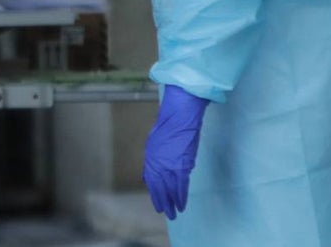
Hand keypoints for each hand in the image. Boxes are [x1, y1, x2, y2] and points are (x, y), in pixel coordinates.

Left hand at [142, 84, 208, 219]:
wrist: (179, 117)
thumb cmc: (167, 127)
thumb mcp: (153, 144)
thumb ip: (152, 161)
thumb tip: (148, 176)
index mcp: (150, 159)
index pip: (151, 183)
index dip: (155, 195)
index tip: (158, 204)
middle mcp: (157, 165)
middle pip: (160, 189)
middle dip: (163, 202)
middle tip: (166, 213)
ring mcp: (169, 166)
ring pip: (170, 190)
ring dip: (172, 203)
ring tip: (175, 213)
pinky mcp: (182, 166)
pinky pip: (181, 186)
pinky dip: (181, 196)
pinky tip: (182, 204)